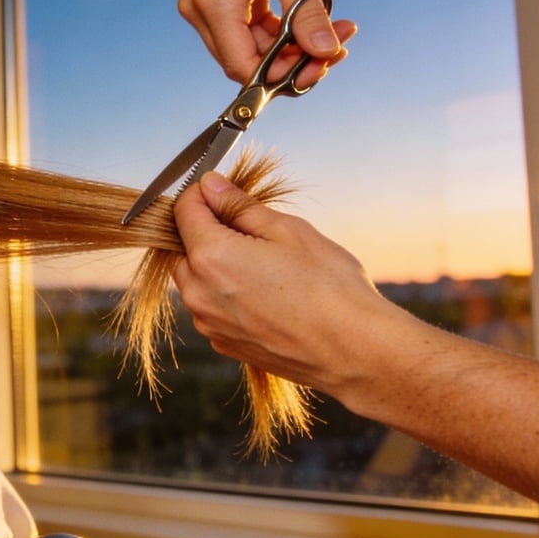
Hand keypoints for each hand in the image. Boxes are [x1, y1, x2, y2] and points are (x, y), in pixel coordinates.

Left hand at [172, 171, 403, 397]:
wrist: (354, 351)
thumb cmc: (329, 287)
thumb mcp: (288, 230)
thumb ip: (240, 206)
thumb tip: (211, 186)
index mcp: (211, 257)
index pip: (184, 211)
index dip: (202, 193)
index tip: (223, 190)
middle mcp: (199, 293)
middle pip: (183, 247)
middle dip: (207, 230)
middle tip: (251, 228)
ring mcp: (210, 324)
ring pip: (196, 279)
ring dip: (217, 264)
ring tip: (265, 264)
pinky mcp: (224, 344)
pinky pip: (212, 307)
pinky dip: (227, 293)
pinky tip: (266, 293)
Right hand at [178, 0, 356, 85]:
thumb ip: (308, 14)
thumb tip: (325, 53)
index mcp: (212, 2)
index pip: (242, 65)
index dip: (281, 76)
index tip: (322, 65)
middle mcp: (199, 10)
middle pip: (246, 62)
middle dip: (293, 62)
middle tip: (336, 49)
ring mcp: (203, 8)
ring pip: (250, 51)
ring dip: (291, 48)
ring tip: (334, 28)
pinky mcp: (215, 5)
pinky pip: (248, 35)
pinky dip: (280, 35)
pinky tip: (309, 22)